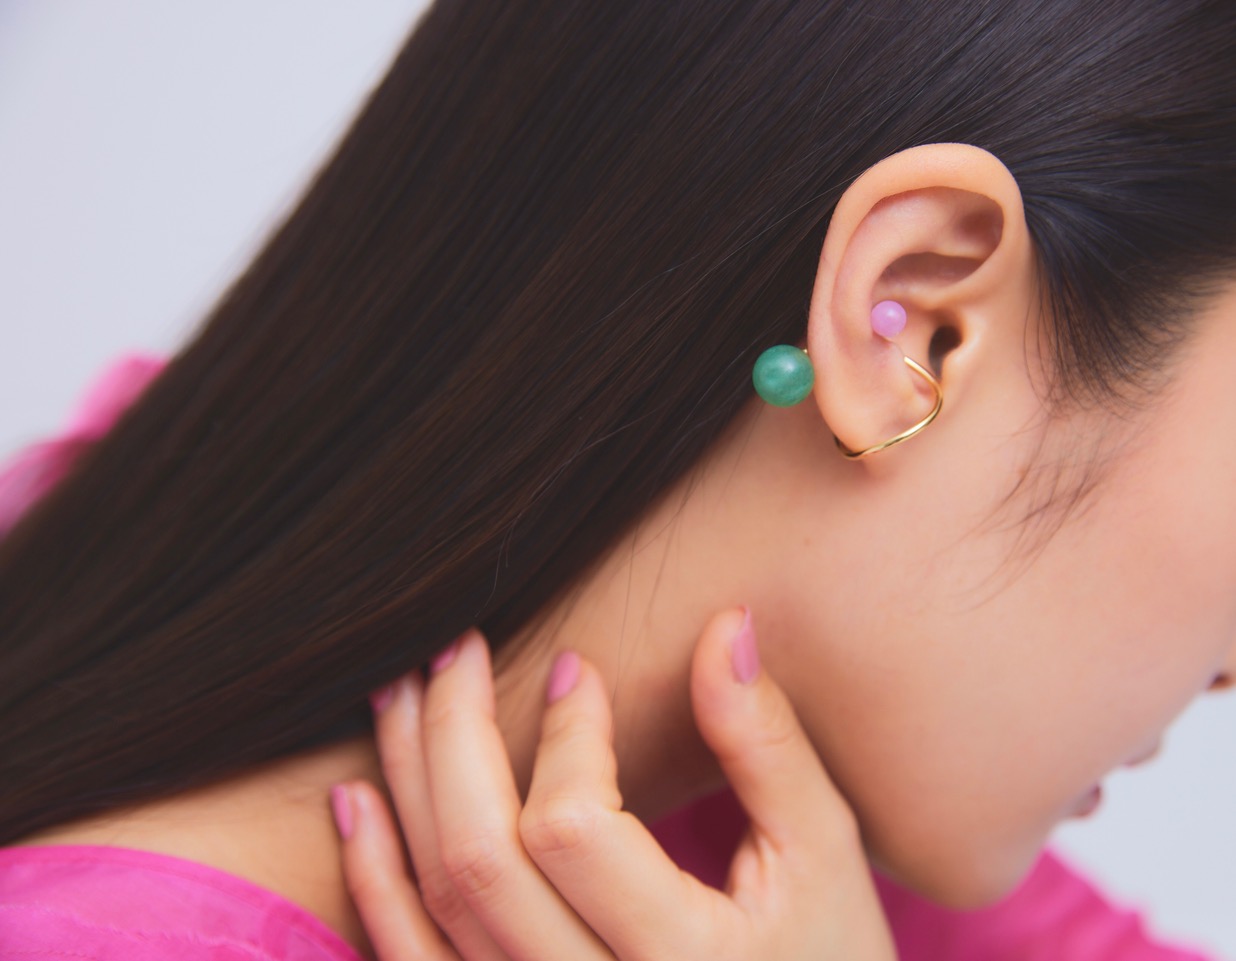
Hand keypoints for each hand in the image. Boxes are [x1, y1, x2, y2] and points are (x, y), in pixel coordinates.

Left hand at [332, 607, 897, 959]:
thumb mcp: (823, 856)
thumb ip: (767, 743)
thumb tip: (723, 623)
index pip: (573, 830)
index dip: (568, 734)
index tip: (579, 669)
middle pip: (480, 862)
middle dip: (455, 736)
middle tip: (458, 649)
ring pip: (436, 907)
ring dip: (406, 788)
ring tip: (397, 694)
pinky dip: (376, 882)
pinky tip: (360, 803)